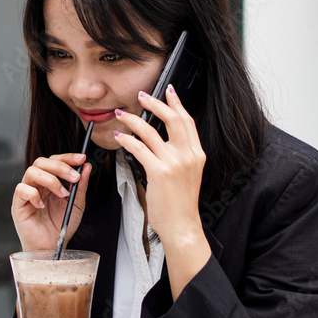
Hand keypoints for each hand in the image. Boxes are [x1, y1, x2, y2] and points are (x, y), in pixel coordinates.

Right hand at [11, 153, 92, 251]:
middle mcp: (37, 185)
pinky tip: (42, 205)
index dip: (67, 157)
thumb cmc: (61, 227)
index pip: (54, 161)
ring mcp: (27, 193)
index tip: (81, 159)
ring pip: (31, 172)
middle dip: (60, 166)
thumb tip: (87, 167)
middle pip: (41, 162)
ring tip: (61, 194)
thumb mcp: (76, 204)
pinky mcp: (18, 204)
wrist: (52, 247)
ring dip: (50, 180)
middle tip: (74, 177)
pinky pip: (21, 189)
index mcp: (50, 182)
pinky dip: (34, 194)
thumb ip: (80, 186)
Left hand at [113, 85, 209, 298]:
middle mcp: (188, 155)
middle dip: (156, 103)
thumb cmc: (180, 204)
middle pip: (173, 119)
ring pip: (151, 131)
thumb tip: (161, 141)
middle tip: (142, 95)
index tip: (169, 92)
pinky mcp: (159, 172)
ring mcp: (174, 163)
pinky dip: (127, 140)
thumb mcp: (187, 175)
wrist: (182, 226)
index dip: (177, 104)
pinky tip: (119, 138)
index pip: (187, 121)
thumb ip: (179, 157)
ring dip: (134, 120)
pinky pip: (139, 148)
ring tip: (123, 115)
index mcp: (197, 154)